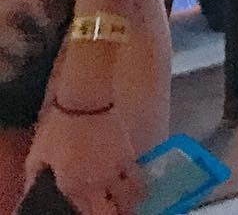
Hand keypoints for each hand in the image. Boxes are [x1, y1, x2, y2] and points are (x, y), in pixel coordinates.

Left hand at [23, 106, 145, 214]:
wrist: (85, 101)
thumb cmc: (57, 128)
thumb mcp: (37, 154)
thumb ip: (35, 177)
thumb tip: (32, 189)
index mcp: (73, 187)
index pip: (84, 214)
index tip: (88, 210)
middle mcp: (97, 184)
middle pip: (110, 213)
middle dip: (110, 214)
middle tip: (108, 209)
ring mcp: (115, 169)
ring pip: (129, 198)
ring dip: (127, 203)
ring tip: (124, 203)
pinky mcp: (128, 153)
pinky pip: (137, 176)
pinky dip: (137, 184)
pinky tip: (133, 183)